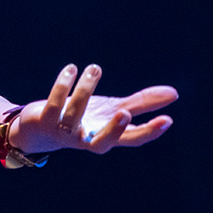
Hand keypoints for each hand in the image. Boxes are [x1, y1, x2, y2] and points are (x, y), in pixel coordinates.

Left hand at [11, 64, 176, 155]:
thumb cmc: (83, 119)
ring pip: (75, 115)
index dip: (149, 132)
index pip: (131, 140)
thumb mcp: (112, 109)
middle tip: (125, 112)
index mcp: (106, 136)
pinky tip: (71, 69)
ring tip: (94, 69)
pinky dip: (62, 86)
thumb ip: (141, 104)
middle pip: (102, 143)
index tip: (168, 120)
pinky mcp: (46, 121)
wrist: (39, 129)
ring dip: (85, 91)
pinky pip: (54, 104)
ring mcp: (65, 132)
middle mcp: (86, 139)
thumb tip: (174, 93)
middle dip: (114, 130)